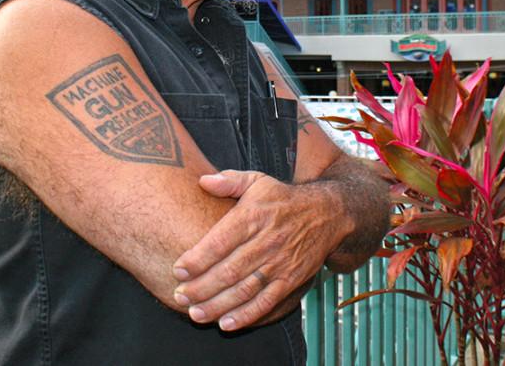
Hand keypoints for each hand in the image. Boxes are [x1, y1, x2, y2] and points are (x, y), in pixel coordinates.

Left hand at [171, 170, 345, 331]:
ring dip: (218, 305)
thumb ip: (229, 180)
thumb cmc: (283, 198)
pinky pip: (267, 302)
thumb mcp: (258, 180)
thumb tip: (203, 180)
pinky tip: (226, 323)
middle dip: (201, 287)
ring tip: (195, 314)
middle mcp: (267, 241)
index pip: (220, 241)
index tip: (177, 270)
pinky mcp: (292, 279)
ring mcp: (280, 263)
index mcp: (254, 216)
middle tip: (180, 297)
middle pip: (229, 270)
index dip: (197, 258)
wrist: (327, 213)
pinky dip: (246, 315)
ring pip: (245, 289)